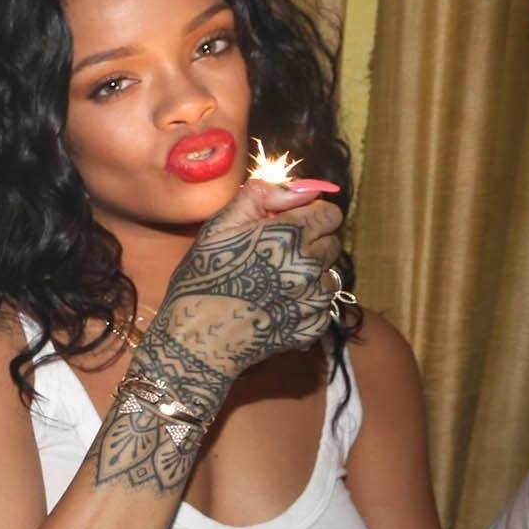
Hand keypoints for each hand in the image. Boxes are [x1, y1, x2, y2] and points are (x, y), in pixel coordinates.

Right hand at [140, 179, 345, 416]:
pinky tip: (278, 307)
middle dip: (310, 244)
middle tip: (276, 257)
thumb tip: (299, 189)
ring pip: (330, 276)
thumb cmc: (202, 279)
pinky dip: (306, 305)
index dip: (309, 216)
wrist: (196, 339)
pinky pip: (322, 307)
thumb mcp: (218, 227)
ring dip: (311, 276)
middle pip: (332, 243)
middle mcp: (309, 265)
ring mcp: (313, 299)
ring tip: (276, 284)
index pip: (330, 213)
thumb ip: (260, 196)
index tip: (287, 226)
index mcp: (289, 235)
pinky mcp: (312, 326)